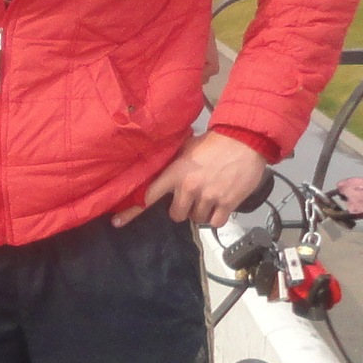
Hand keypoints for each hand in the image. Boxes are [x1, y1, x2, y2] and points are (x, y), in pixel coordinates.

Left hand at [112, 131, 268, 231]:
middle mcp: (188, 187)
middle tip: (191, 198)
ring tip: (209, 196)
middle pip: (176, 215)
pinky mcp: (226, 203)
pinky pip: (215, 222)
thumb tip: (161, 171)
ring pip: (196, 219)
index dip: (132, 210)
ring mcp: (208, 196)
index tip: (117, 222)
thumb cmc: (215, 142)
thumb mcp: (187, 149)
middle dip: (182, 209)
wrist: (244, 140)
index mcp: (175, 173)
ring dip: (201, 212)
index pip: (148, 196)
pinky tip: (220, 204)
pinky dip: (217, 217)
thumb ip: (174, 164)